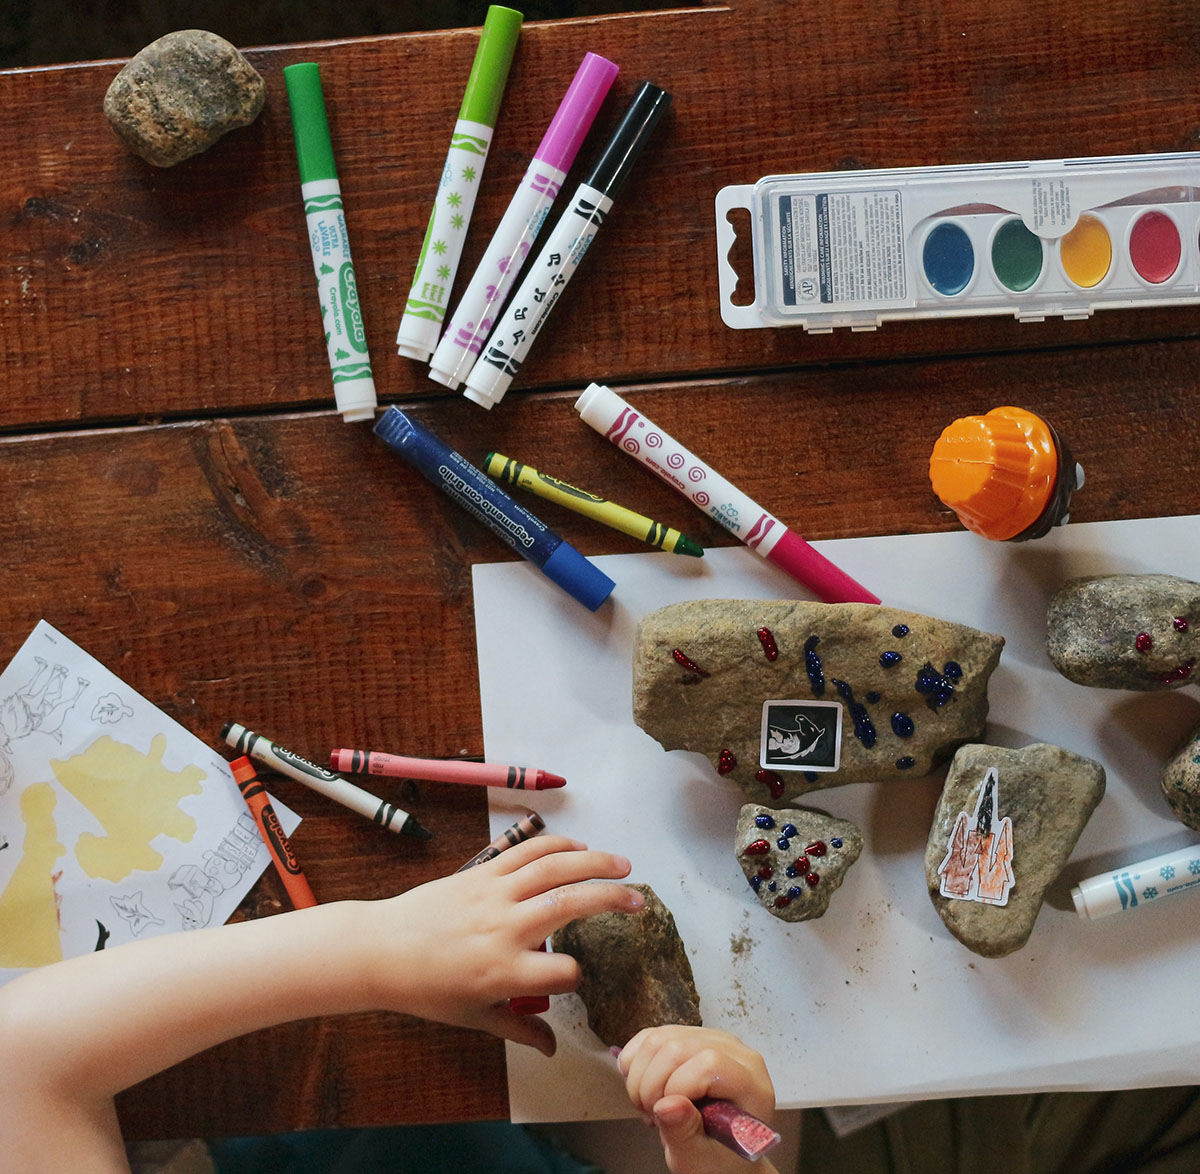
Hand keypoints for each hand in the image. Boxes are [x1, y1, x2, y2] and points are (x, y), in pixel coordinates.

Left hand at [363, 835, 640, 1055]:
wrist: (382, 949)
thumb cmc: (428, 990)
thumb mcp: (475, 1018)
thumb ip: (520, 1031)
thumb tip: (555, 1050)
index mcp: (505, 972)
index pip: (563, 972)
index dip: (577, 976)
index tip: (575, 977)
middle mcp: (505, 929)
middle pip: (571, 905)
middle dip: (611, 900)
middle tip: (639, 901)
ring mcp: (495, 895)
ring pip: (554, 868)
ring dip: (594, 861)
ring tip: (624, 864)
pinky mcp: (483, 872)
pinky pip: (526, 851)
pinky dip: (556, 844)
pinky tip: (580, 847)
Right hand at [618, 1026, 776, 1173]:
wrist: (719, 1151)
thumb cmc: (718, 1158)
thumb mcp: (700, 1159)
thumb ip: (685, 1133)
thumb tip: (668, 1105)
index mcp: (750, 1082)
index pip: (709, 1064)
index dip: (677, 1087)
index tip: (664, 1115)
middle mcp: (736, 1051)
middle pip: (678, 1047)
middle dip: (651, 1084)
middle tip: (651, 1114)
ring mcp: (712, 1038)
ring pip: (660, 1038)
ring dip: (640, 1074)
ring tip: (648, 1105)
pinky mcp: (690, 1035)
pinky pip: (652, 1035)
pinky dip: (636, 1061)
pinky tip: (642, 1087)